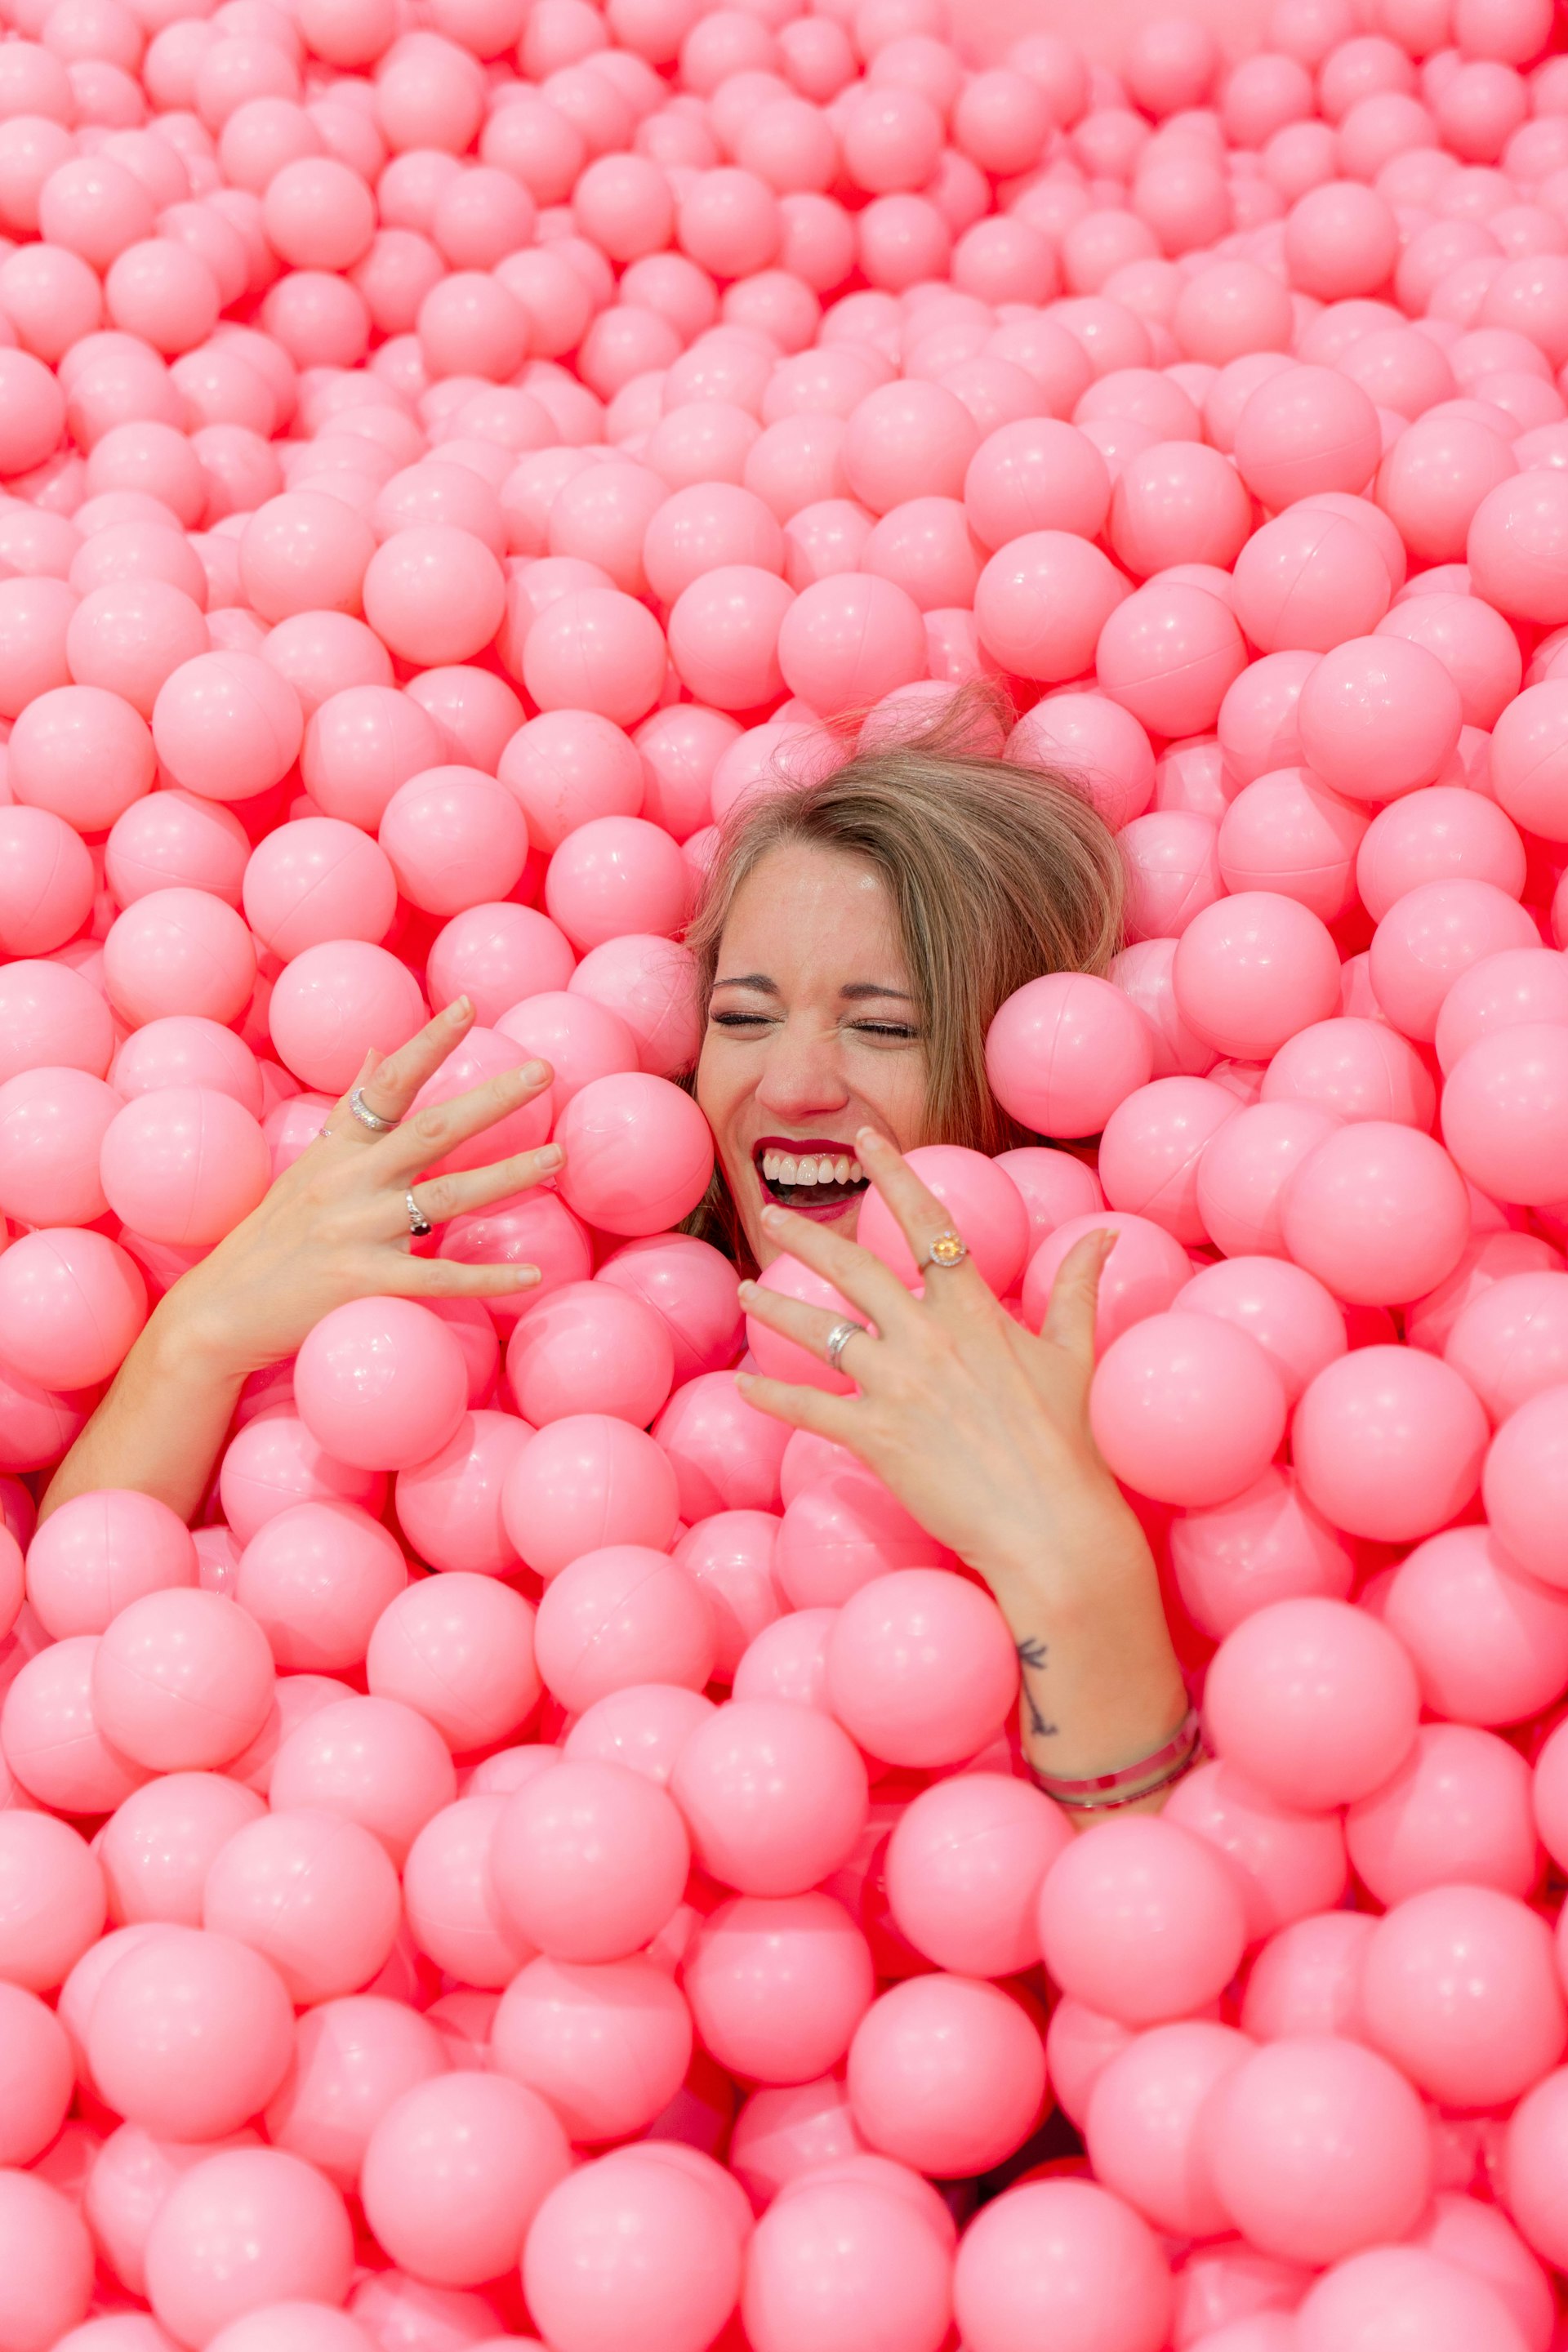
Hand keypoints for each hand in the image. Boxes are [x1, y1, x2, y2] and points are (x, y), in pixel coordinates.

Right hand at [165, 999, 559, 1380]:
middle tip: (542, 1072)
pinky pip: (439, 1277)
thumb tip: (380, 1048)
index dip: (427, 1044)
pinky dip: (487, 1277)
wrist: (218, 1313)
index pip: (388, 1084)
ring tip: (557, 1156)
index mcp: (339, 1151)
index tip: (468, 1006)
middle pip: (433, 1130)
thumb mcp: (305, 1166)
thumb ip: (350, 1112)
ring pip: (447, 1196)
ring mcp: (358, 1232)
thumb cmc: (269, 1238)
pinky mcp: (366, 1283)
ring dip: (508, 1175)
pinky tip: (533, 1272)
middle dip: (491, 1099)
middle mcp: (350, 1182)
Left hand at [735, 1129, 1153, 1615]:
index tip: (867, 1140)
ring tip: (747, 1291)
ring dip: (777, 1308)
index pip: (927, 1223)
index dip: (895, 1175)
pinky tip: (743, 1384)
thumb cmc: (1069, 1442)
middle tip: (770, 1214)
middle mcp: (927, 1336)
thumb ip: (1078, 1288)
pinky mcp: (875, 1435)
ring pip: (820, 1332)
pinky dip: (772, 1394)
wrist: (1051, 1524)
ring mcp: (897, 1385)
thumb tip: (1105, 1235)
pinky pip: (809, 1407)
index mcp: (974, 1310)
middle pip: (854, 1268)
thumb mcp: (1075, 1355)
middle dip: (806, 1236)